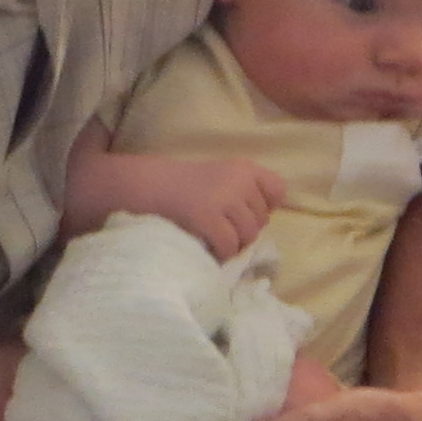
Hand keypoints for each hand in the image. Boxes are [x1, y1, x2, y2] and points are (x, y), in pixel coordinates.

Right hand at [128, 156, 282, 261]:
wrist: (143, 185)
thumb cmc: (181, 185)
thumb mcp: (219, 178)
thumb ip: (243, 192)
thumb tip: (262, 225)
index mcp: (244, 167)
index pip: (278, 190)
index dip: (264, 207)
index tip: (242, 212)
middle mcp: (239, 180)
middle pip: (262, 221)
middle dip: (243, 230)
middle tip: (220, 229)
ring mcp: (224, 198)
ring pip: (248, 236)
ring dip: (232, 244)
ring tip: (212, 239)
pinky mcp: (207, 217)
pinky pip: (229, 246)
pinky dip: (220, 253)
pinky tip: (206, 247)